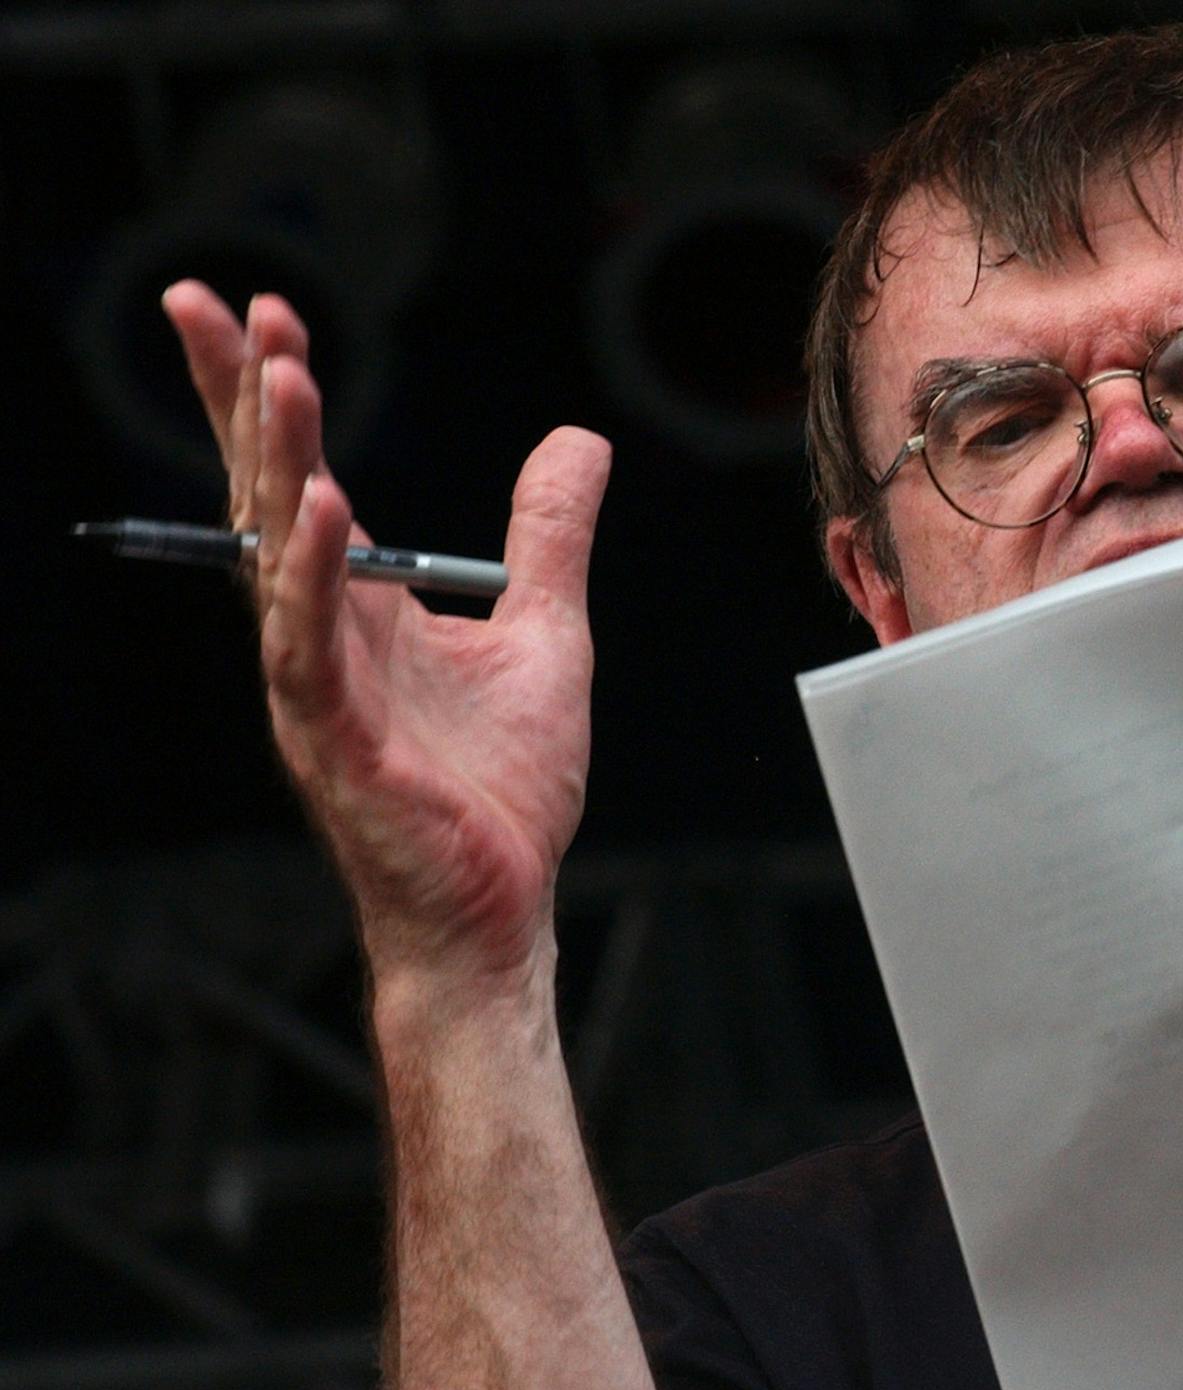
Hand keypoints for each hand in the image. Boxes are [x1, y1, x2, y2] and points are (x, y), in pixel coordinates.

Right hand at [162, 282, 610, 999]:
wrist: (498, 906)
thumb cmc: (502, 787)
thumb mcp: (545, 630)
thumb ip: (548, 535)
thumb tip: (579, 440)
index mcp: (359, 605)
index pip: (299, 479)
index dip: (271, 397)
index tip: (257, 309)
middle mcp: (321, 633)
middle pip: (266, 494)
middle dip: (245, 398)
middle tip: (214, 301)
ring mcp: (318, 686)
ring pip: (281, 556)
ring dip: (279, 462)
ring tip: (283, 374)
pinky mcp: (339, 740)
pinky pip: (312, 647)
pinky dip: (313, 576)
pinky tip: (321, 509)